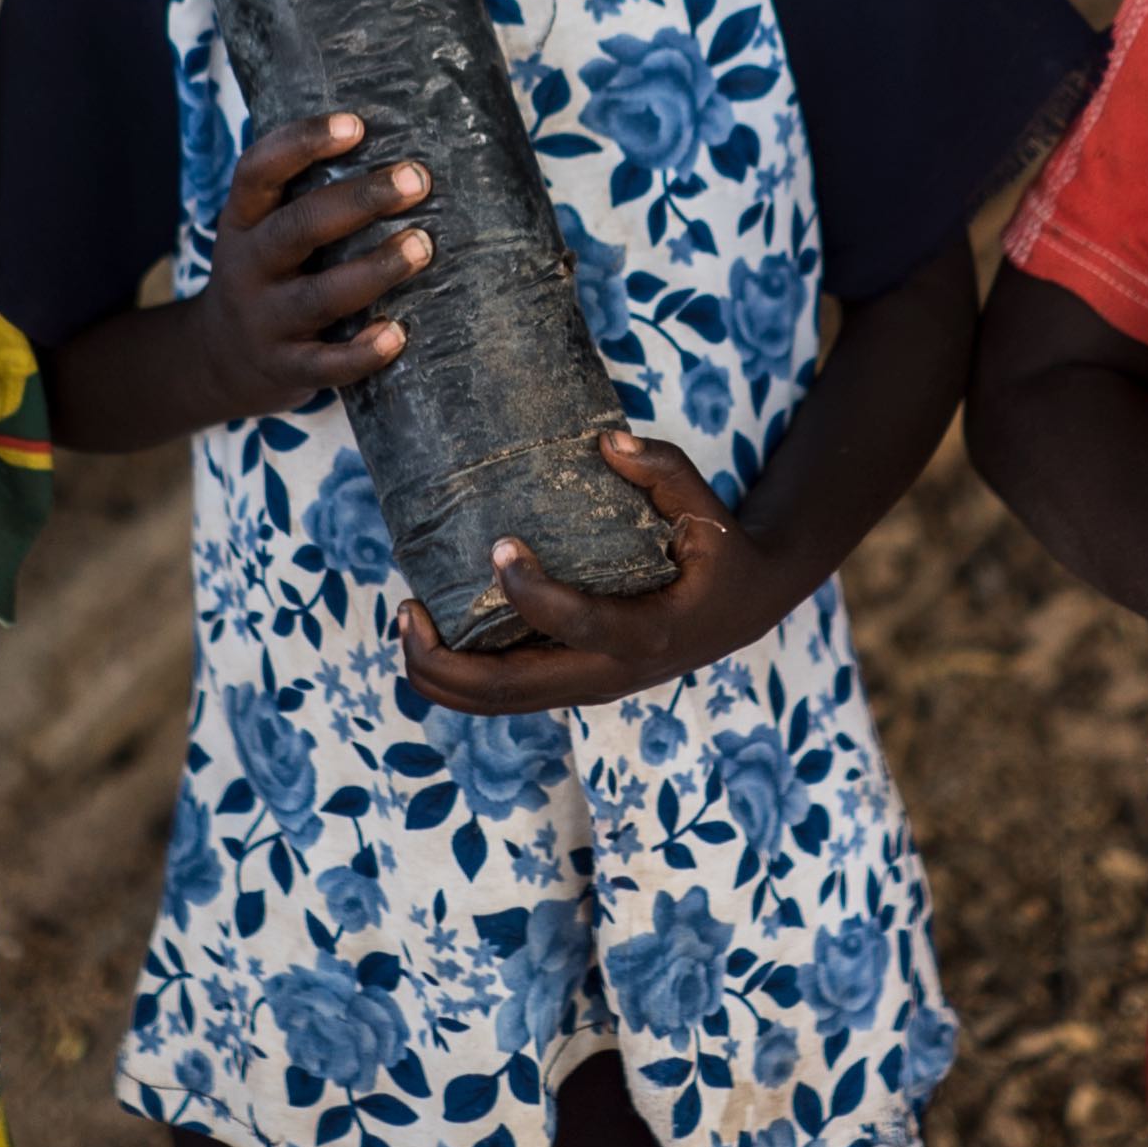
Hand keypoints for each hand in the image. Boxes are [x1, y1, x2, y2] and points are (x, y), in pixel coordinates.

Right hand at [189, 113, 433, 413]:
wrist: (220, 359)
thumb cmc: (268, 275)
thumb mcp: (262, 230)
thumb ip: (307, 197)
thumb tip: (396, 155)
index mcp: (243, 220)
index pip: (259, 170)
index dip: (302, 143)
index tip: (355, 123)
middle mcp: (248, 266)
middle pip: (298, 227)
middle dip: (359, 200)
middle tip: (415, 180)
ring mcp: (264, 320)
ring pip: (319, 295)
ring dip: (375, 269)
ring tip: (422, 246)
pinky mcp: (284, 367)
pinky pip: (325, 364)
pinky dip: (362, 353)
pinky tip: (397, 334)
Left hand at [399, 433, 809, 712]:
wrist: (741, 609)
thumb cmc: (720, 551)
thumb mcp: (705, 506)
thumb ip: (662, 469)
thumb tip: (604, 441)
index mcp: (650, 631)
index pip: (579, 625)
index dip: (532, 595)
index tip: (499, 547)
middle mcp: (612, 672)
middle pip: (512, 692)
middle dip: (447, 663)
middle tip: (406, 610)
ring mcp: (588, 686)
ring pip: (499, 704)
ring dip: (441, 675)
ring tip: (406, 620)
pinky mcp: (573, 683)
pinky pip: (507, 694)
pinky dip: (460, 675)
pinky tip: (433, 630)